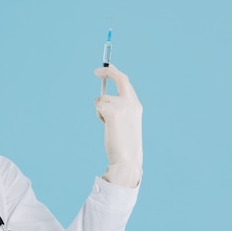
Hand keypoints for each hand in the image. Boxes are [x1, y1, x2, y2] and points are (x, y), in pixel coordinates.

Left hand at [94, 65, 142, 187]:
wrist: (127, 159)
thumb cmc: (123, 144)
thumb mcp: (125, 123)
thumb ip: (118, 109)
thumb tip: (101, 101)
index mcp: (136, 105)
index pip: (125, 83)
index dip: (115, 74)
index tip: (105, 71)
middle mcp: (131, 103)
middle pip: (120, 78)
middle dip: (108, 72)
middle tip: (96, 71)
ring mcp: (123, 106)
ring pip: (102, 98)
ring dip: (99, 108)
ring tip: (106, 123)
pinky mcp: (113, 113)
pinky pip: (98, 106)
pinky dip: (98, 114)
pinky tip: (105, 125)